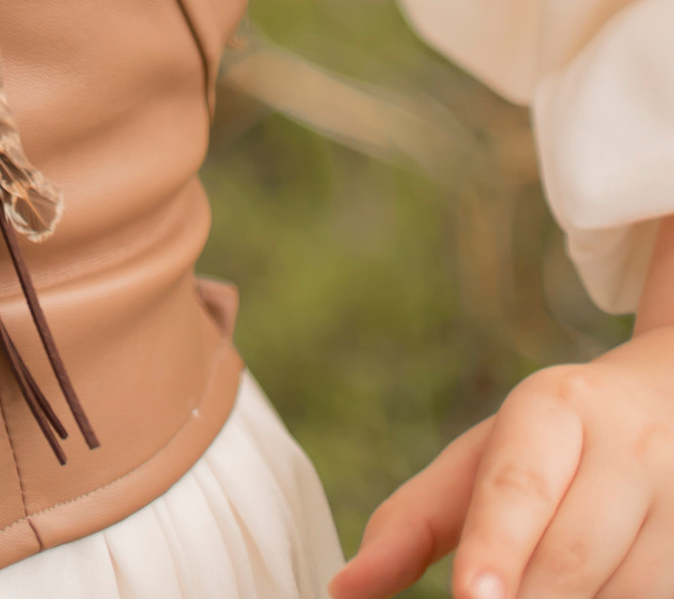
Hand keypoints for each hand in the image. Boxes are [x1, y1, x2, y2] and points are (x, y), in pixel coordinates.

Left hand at [331, 329, 673, 598]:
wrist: (671, 406)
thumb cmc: (553, 447)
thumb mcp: (485, 458)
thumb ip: (413, 521)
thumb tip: (344, 590)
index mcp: (556, 411)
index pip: (520, 486)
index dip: (498, 549)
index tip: (475, 598)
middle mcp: (629, 451)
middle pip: (572, 560)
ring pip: (625, 594)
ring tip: (530, 592)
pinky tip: (591, 594)